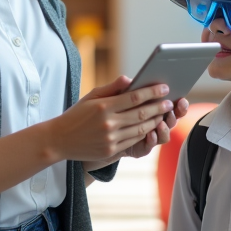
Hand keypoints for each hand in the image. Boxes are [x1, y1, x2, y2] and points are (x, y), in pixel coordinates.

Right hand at [47, 76, 173, 163]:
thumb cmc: (76, 114)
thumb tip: (130, 79)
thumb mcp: (91, 97)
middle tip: (170, 102)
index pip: (134, 97)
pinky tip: (151, 127)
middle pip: (141, 114)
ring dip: (155, 121)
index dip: (152, 92)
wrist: (59, 140)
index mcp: (103, 107)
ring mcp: (110, 139)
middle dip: (159, 107)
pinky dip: (145, 134)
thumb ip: (112, 88)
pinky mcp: (110, 150)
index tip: (164, 88)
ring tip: (164, 114)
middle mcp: (108, 123)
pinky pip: (133, 141)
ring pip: (140, 129)